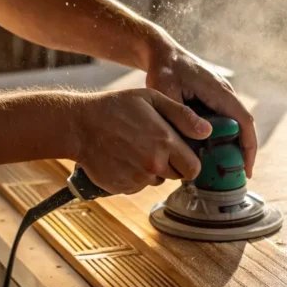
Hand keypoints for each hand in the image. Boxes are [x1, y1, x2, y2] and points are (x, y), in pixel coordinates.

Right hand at [72, 88, 210, 194]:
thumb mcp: (152, 99)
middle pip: (177, 176)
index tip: (182, 152)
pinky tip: (123, 157)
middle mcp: (153, 164)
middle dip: (172, 164)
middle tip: (155, 146)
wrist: (79, 125)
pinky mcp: (122, 187)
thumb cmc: (116, 107)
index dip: (190, 161)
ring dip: (152, 170)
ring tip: (135, 148)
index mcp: (165, 142)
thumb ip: (182, 116)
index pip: (194, 168)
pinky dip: (134, 175)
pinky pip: (138, 186)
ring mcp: (137, 178)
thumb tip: (207, 132)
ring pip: (157, 180)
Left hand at [144, 37, 257, 177]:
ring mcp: (222, 95)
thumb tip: (200, 137)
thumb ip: (181, 114)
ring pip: (236, 124)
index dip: (249, 147)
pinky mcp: (215, 98)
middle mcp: (226, 93)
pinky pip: (226, 120)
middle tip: (235, 177)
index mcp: (219, 92)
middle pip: (244, 126)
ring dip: (234, 145)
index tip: (246, 169)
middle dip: (244, 152)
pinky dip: (225, 137)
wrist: (162, 52)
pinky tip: (213, 153)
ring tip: (225, 169)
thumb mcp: (166, 91)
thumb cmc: (164, 69)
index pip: (244, 122)